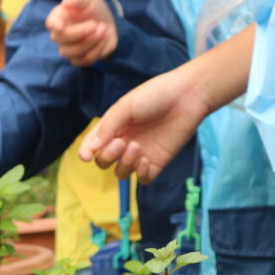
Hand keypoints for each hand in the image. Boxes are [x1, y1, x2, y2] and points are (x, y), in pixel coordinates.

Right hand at [45, 0, 116, 66]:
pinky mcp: (80, 59)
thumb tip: (66, 3)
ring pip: (76, 53)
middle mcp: (59, 37)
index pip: (51, 24)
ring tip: (104, 28)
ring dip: (93, 41)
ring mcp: (68, 51)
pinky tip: (105, 37)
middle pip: (64, 40)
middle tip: (97, 24)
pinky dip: (98, 49)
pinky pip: (86, 60)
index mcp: (57, 19)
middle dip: (83, 33)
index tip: (60, 26)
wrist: (104, 22)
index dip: (55, 26)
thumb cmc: (91, 8)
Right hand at [79, 63, 211, 181]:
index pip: (93, 146)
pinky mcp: (157, 162)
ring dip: (124, 164)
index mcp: (114, 127)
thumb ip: (107, 128)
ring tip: (137, 148)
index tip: (87, 156)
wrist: (188, 96)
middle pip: (105, 161)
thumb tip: (88, 150)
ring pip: (121, 173)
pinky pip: (143, 179)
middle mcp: (124, 142)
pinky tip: (146, 160)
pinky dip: (140, 174)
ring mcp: (140, 154)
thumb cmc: (155, 95)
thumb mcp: (126, 106)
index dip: (87, 152)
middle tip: (121, 142)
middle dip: (108, 156)